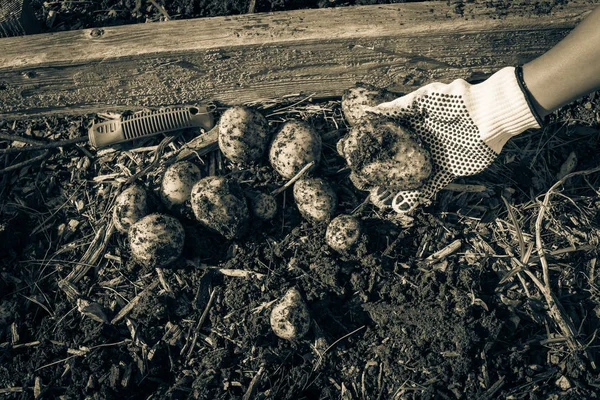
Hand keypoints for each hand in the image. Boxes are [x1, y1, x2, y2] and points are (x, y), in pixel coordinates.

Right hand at [340, 66, 542, 212]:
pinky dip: (417, 197)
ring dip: (397, 189)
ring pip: (412, 178)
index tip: (360, 162)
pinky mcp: (448, 171)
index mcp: (415, 127)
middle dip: (385, 175)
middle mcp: (422, 144)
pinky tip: (403, 206)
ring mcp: (434, 159)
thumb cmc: (456, 102)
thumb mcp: (425, 99)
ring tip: (381, 201)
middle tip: (368, 186)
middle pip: (399, 162)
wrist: (488, 116)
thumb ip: (400, 106)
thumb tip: (371, 110)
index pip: (391, 141)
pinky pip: (430, 186)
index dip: (377, 152)